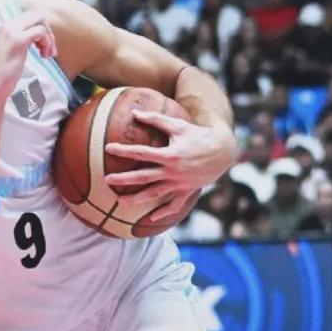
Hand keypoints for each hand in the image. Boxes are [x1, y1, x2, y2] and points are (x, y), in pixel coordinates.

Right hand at [0, 11, 56, 102]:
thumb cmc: (1, 74)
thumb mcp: (10, 52)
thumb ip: (18, 42)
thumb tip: (36, 39)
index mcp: (5, 28)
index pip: (29, 17)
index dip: (41, 29)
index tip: (43, 46)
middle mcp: (8, 26)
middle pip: (36, 15)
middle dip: (47, 30)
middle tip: (49, 49)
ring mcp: (13, 32)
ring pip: (40, 21)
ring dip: (49, 38)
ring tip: (47, 55)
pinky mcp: (19, 40)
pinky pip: (40, 32)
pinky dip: (47, 43)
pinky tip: (44, 56)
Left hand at [104, 110, 236, 221]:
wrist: (224, 151)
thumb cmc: (198, 135)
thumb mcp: (177, 125)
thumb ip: (155, 119)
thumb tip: (134, 112)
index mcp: (170, 155)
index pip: (141, 153)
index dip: (124, 151)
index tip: (108, 149)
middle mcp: (173, 171)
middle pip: (144, 177)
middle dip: (124, 179)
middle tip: (107, 180)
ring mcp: (180, 183)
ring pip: (155, 194)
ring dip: (137, 199)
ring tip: (120, 203)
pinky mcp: (187, 191)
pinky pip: (174, 205)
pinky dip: (164, 212)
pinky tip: (151, 217)